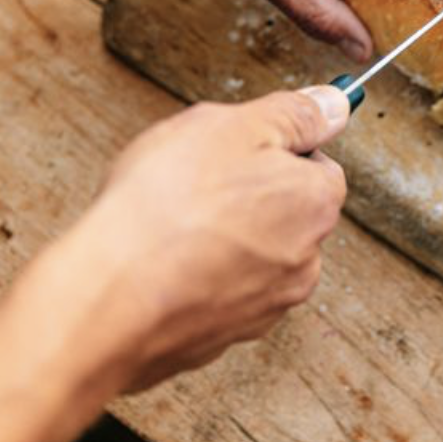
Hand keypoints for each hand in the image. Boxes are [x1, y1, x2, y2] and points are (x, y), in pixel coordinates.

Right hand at [77, 87, 349, 389]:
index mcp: (316, 204)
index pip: (318, 166)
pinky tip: (159, 262)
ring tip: (170, 224)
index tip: (235, 148)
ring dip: (221, 237)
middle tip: (194, 182)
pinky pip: (216, 293)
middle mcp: (305, 261)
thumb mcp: (234, 126)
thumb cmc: (167, 206)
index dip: (273, 150)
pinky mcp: (223, 337)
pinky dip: (196, 276)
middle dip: (247, 193)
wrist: (109, 299)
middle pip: (285, 211)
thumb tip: (333, 104)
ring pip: (251, 254)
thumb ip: (294, 114)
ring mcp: (265, 306)